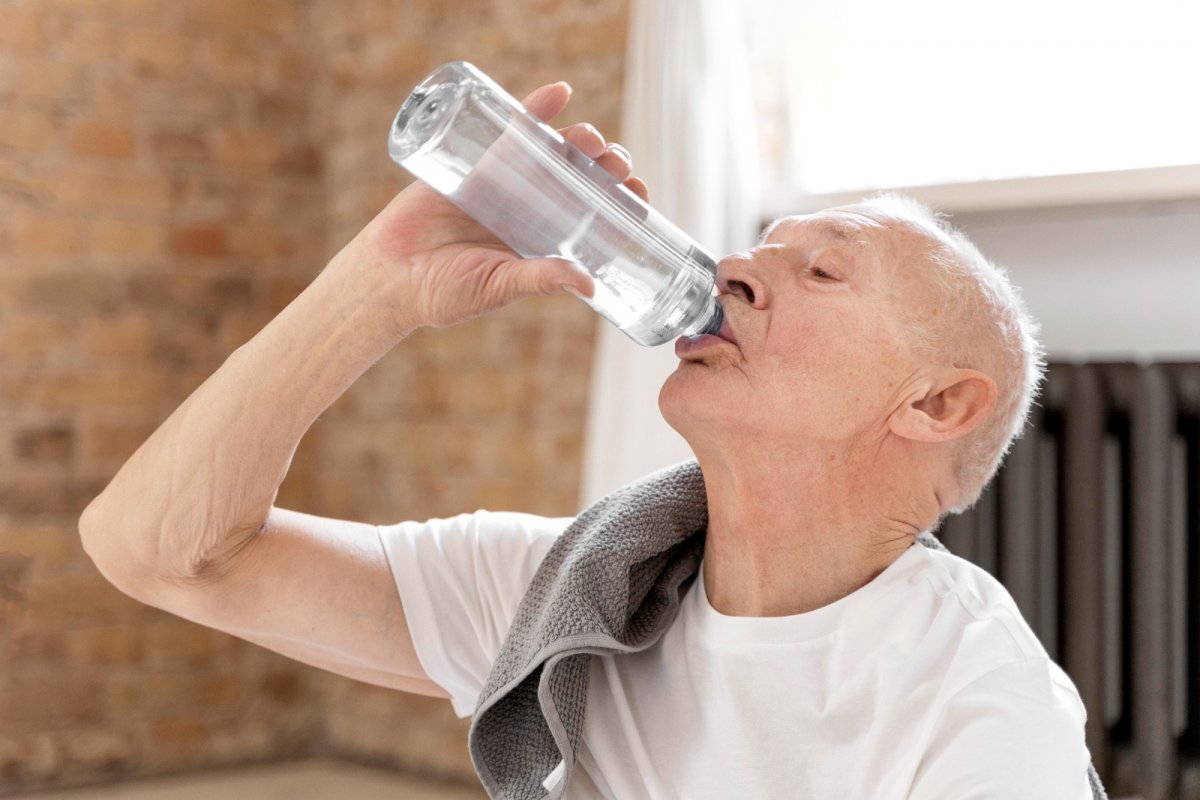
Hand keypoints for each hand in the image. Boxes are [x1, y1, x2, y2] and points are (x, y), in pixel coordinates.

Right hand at [337, 81, 649, 332]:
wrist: (388, 276)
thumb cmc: (443, 294)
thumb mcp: (497, 288)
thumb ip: (538, 280)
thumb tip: (588, 282)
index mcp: (545, 245)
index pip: (596, 221)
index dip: (623, 205)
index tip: (640, 196)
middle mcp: (533, 213)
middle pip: (583, 181)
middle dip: (607, 168)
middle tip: (619, 164)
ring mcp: (509, 186)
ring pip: (555, 153)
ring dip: (581, 139)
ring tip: (593, 139)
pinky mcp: (481, 163)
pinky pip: (514, 130)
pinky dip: (537, 108)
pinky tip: (559, 92)